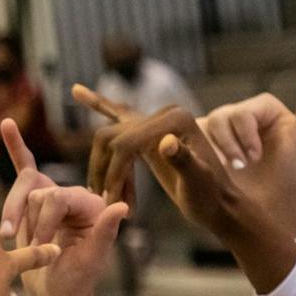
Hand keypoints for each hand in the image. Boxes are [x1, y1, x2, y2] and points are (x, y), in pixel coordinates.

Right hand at [0, 120, 125, 295]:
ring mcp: (54, 196)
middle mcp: (74, 196)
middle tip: (22, 245)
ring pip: (23, 189)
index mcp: (93, 205)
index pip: (58, 197)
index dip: (43, 221)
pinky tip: (7, 124)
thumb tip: (121, 206)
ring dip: (13, 212)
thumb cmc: (75, 283)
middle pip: (38, 190)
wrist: (56, 295)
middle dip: (26, 219)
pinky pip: (25, 168)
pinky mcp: (36, 201)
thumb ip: (105, 232)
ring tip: (10, 237)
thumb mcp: (90, 262)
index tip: (39, 247)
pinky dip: (15, 147)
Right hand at [84, 101, 247, 234]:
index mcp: (175, 119)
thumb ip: (184, 161)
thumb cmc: (209, 198)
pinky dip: (98, 104)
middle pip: (112, 137)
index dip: (115, 172)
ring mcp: (156, 120)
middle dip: (104, 170)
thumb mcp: (198, 183)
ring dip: (104, 170)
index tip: (111, 200)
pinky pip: (119, 114)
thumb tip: (166, 142)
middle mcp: (165, 113)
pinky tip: (76, 90)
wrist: (219, 204)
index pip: (126, 142)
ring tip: (108, 199)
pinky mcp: (149, 131)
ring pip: (110, 139)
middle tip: (105, 200)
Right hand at [199, 69, 295, 203]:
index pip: (242, 113)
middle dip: (229, 146)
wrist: (279, 201)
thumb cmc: (295, 169)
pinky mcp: (208, 147)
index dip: (245, 137)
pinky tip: (210, 169)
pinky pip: (192, 142)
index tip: (256, 158)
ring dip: (213, 151)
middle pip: (219, 119)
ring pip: (203, 129)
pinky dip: (196, 153)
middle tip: (243, 166)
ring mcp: (222, 131)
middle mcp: (239, 114)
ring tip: (228, 170)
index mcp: (261, 106)